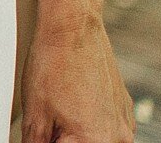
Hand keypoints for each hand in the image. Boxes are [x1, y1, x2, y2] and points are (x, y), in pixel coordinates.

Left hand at [20, 14, 132, 141]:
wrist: (73, 28)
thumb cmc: (54, 63)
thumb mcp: (35, 115)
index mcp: (95, 142)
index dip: (48, 141)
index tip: (42, 131)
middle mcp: (118, 138)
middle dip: (63, 139)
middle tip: (50, 119)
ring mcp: (125, 124)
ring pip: (96, 141)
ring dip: (77, 135)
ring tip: (59, 111)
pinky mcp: (126, 110)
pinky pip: (107, 129)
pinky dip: (90, 124)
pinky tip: (73, 104)